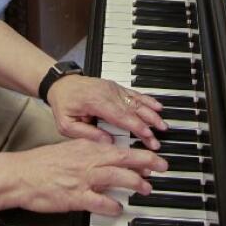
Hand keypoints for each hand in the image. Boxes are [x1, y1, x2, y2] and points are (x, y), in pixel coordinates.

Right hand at [12, 139, 167, 215]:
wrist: (21, 174)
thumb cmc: (42, 164)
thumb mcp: (70, 149)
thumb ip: (89, 151)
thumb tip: (108, 154)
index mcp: (87, 147)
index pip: (119, 148)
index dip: (139, 153)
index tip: (152, 157)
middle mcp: (88, 160)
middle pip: (124, 159)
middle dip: (147, 161)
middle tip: (163, 166)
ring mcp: (83, 179)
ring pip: (117, 177)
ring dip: (135, 182)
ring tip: (146, 188)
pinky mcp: (75, 197)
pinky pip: (100, 202)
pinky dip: (112, 206)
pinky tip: (118, 209)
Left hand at [46, 75, 166, 150]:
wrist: (61, 84)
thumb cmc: (64, 104)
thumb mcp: (66, 124)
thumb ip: (86, 134)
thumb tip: (107, 142)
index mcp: (95, 102)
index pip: (120, 116)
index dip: (135, 126)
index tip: (147, 136)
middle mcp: (107, 93)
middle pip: (132, 110)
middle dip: (148, 125)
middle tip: (158, 139)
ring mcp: (113, 89)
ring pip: (136, 101)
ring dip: (151, 113)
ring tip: (163, 125)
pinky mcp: (116, 88)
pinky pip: (134, 94)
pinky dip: (147, 100)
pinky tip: (158, 106)